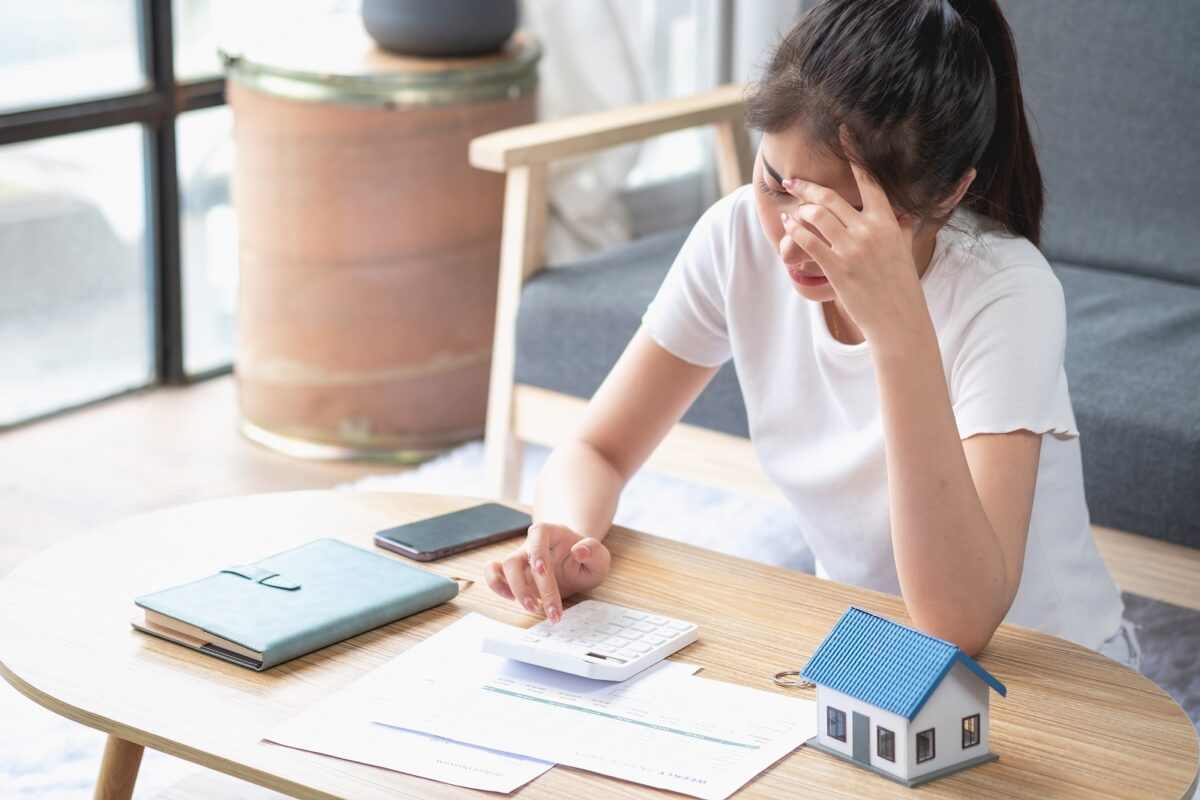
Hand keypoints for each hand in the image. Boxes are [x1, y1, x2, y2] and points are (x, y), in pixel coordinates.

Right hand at [483, 522, 610, 622]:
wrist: (577, 563)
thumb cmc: (586, 558)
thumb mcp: (599, 556)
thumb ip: (593, 550)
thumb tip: (579, 550)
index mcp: (553, 533)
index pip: (538, 532)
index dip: (537, 550)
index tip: (543, 570)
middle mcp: (532, 544)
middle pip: (519, 558)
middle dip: (531, 586)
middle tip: (550, 609)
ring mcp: (521, 559)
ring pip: (504, 567)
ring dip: (515, 589)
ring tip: (531, 607)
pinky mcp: (514, 574)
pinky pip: (494, 573)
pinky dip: (496, 585)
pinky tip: (510, 598)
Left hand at [778, 127, 924, 338]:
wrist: (898, 319)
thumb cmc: (901, 285)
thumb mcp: (904, 250)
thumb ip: (901, 228)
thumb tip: (907, 215)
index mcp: (888, 222)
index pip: (869, 179)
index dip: (853, 154)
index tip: (841, 133)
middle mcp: (870, 231)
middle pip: (831, 198)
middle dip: (807, 187)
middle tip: (792, 181)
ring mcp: (853, 250)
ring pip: (817, 217)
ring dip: (799, 210)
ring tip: (790, 209)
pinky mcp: (837, 268)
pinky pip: (809, 243)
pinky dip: (795, 231)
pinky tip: (789, 226)